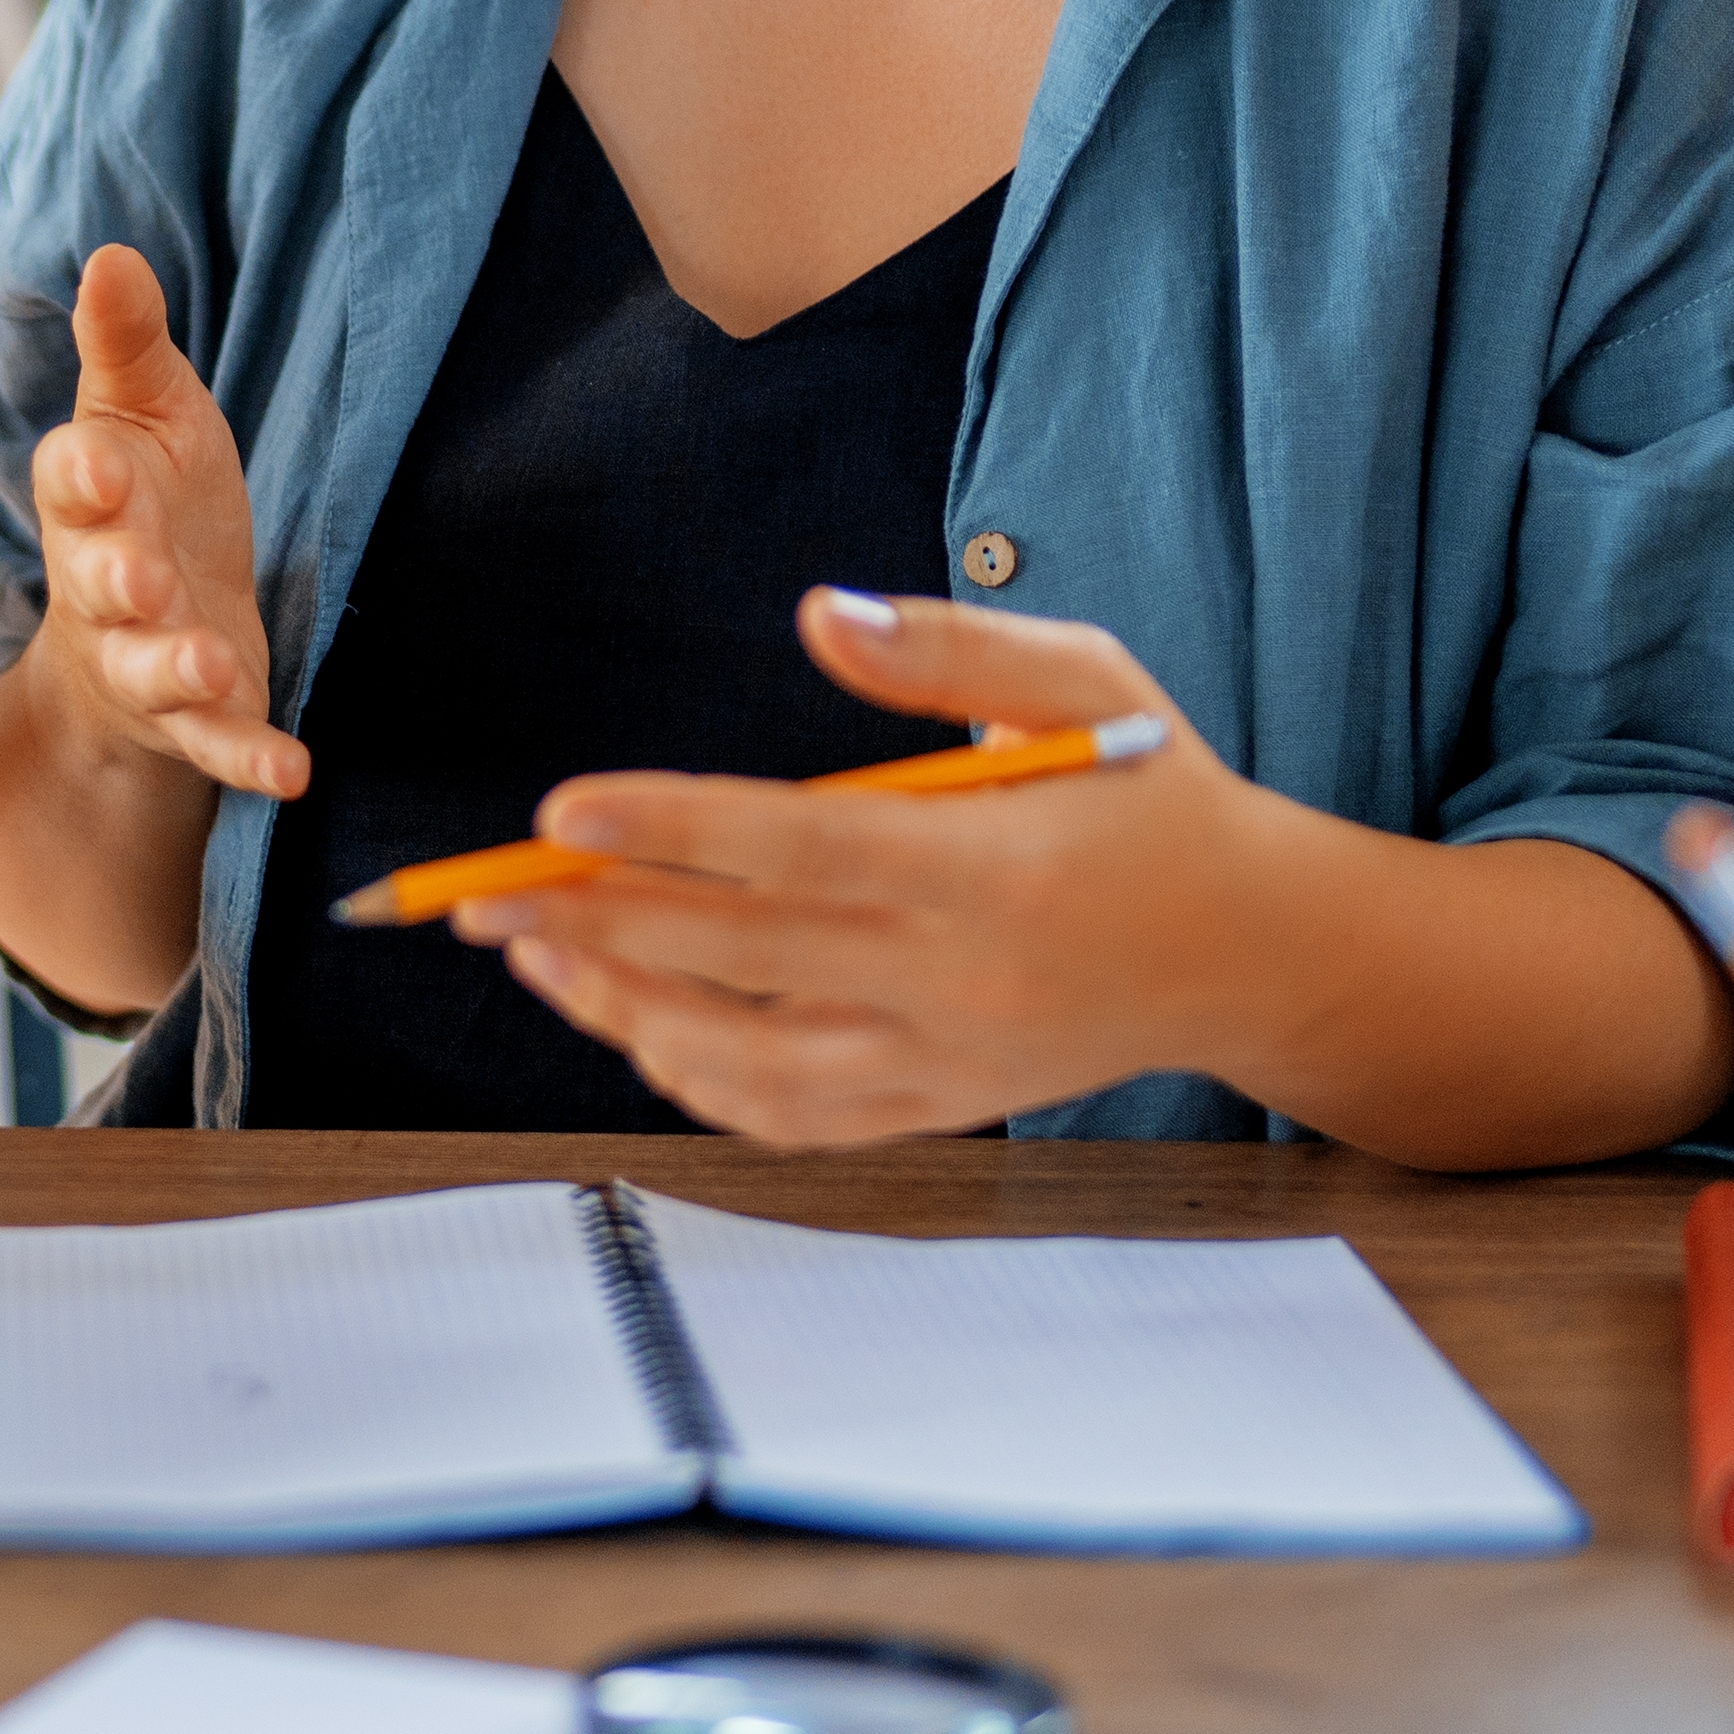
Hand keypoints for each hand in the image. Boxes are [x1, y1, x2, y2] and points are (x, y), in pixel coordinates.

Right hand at [24, 245, 303, 804]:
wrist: (142, 623)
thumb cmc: (145, 499)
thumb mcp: (145, 412)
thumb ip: (126, 343)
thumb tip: (111, 252)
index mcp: (91, 498)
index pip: (71, 481)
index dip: (82, 477)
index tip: (99, 467)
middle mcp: (104, 584)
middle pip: (101, 583)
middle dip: (118, 580)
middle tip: (139, 577)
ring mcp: (146, 659)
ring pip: (151, 669)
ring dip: (178, 669)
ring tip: (213, 667)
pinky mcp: (197, 720)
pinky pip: (218, 745)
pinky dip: (251, 760)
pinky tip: (293, 773)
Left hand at [451, 592, 1300, 1143]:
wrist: (1253, 948)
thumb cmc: (1155, 795)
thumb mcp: (1085, 679)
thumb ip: (946, 648)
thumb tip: (816, 615)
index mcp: (991, 868)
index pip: (800, 853)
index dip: (671, 832)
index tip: (558, 813)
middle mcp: (960, 980)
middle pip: (745, 961)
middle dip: (598, 926)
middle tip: (480, 900)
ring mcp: (946, 1061)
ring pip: (749, 1062)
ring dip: (625, 1012)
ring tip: (535, 953)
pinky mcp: (939, 1107)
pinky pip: (793, 1118)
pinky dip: (696, 1083)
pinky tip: (630, 1023)